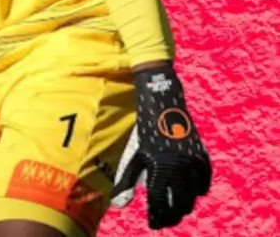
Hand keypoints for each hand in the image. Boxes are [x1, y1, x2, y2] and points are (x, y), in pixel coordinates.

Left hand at [112, 65, 210, 228]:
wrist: (162, 100)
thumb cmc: (145, 127)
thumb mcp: (135, 152)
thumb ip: (128, 178)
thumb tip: (119, 201)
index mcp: (158, 168)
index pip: (160, 203)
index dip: (157, 217)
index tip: (153, 223)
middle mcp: (177, 168)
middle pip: (179, 205)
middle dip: (171, 215)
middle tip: (165, 219)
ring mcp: (192, 161)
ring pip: (193, 196)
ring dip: (185, 204)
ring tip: (176, 208)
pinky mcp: (201, 154)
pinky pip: (204, 180)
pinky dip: (199, 189)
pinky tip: (192, 192)